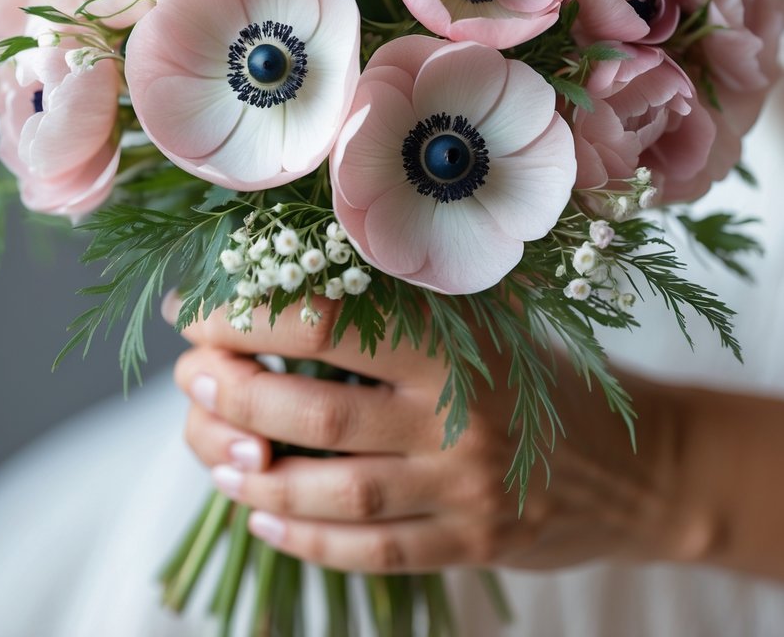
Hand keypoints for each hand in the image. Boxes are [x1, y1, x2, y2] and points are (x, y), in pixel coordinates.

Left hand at [170, 297, 706, 574]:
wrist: (637, 466)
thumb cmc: (544, 377)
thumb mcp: (492, 321)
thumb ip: (413, 302)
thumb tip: (294, 274)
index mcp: (457, 343)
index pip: (334, 325)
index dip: (252, 317)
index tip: (198, 312)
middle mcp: (459, 416)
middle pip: (321, 415)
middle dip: (238, 397)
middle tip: (190, 379)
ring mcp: (466, 489)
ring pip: (338, 492)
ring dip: (259, 475)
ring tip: (210, 453)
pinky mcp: (473, 546)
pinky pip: (375, 552)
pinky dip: (309, 540)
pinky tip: (262, 518)